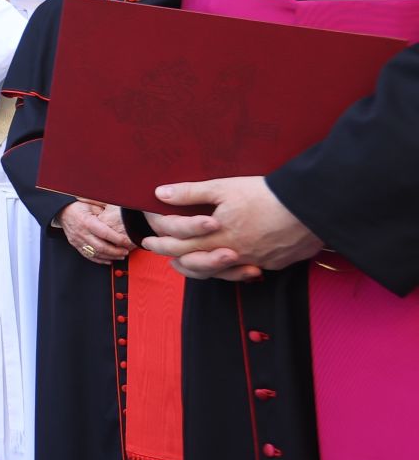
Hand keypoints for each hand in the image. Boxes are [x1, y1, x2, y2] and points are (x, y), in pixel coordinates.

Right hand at [60, 200, 132, 262]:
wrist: (61, 211)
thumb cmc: (77, 206)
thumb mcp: (91, 203)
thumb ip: (104, 209)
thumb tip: (119, 213)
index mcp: (86, 221)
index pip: (105, 233)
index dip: (117, 239)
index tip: (127, 242)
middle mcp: (81, 233)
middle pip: (101, 247)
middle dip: (115, 252)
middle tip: (125, 252)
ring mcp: (77, 240)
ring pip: (95, 254)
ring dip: (109, 257)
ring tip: (120, 256)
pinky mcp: (76, 245)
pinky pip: (88, 255)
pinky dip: (99, 260)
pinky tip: (108, 260)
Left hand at [142, 176, 323, 281]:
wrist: (312, 206)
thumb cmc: (266, 194)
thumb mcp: (224, 187)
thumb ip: (191, 193)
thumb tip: (159, 193)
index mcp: (217, 236)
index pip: (179, 245)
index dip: (160, 243)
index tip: (147, 241)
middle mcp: (234, 254)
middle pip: (195, 262)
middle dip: (173, 257)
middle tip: (158, 253)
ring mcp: (255, 261)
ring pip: (220, 272)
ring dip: (200, 267)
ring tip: (187, 262)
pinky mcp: (275, 264)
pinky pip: (246, 271)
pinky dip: (231, 270)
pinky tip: (228, 263)